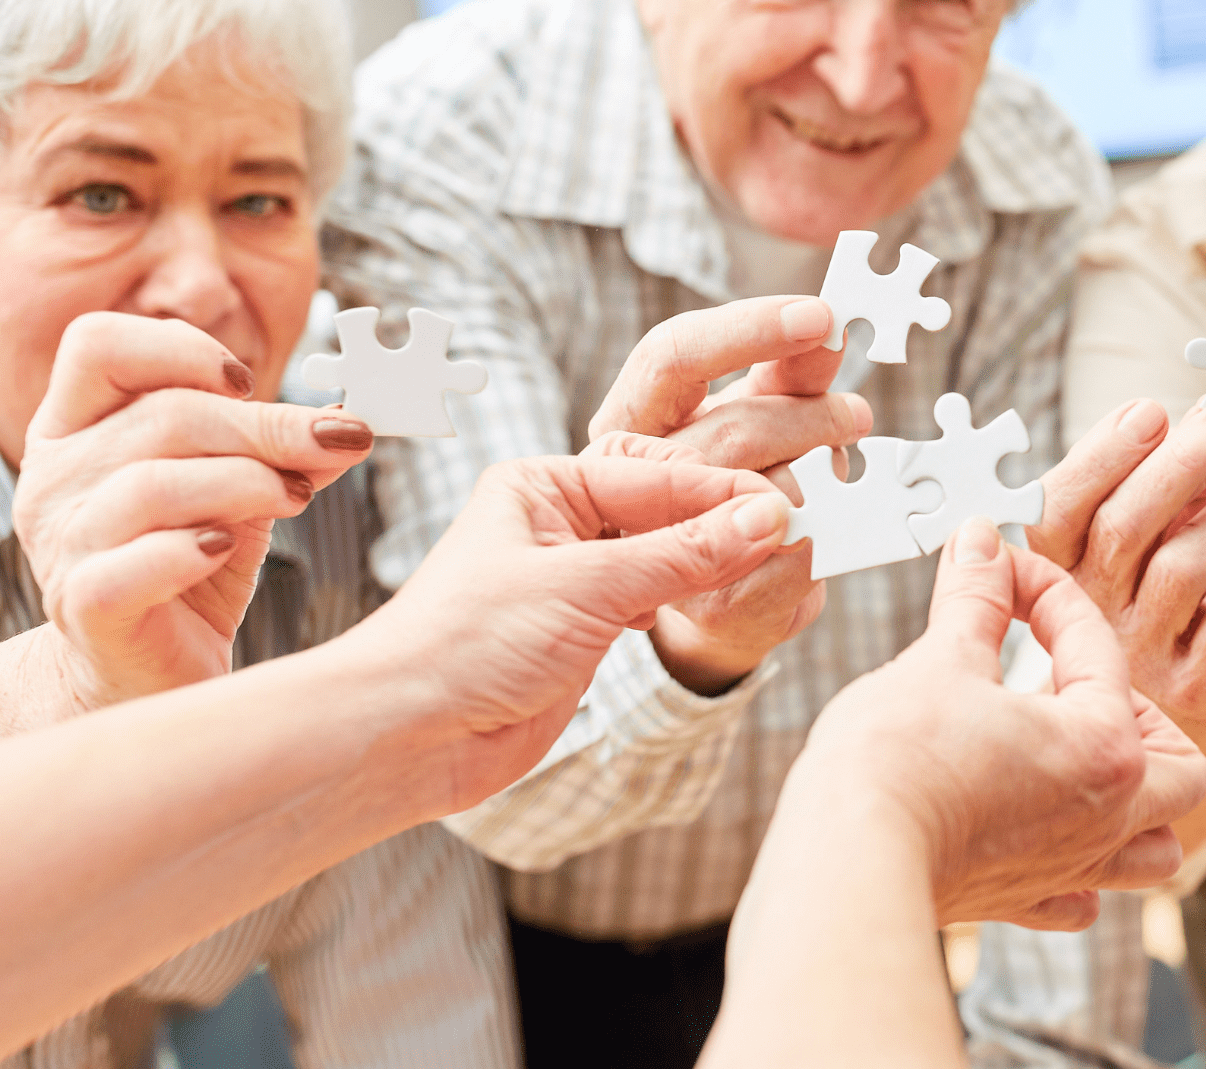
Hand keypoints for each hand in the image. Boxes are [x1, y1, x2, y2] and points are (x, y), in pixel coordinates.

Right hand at [12, 313, 374, 713]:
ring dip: (246, 482)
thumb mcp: (238, 491)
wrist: (154, 670)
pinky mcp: (86, 604)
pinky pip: (138, 561)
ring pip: (152, 484)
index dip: (181, 350)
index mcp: (74, 428)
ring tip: (294, 499)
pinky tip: (227, 548)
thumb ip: (281, 450)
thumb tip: (350, 419)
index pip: (98, 346)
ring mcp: (61, 543)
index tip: (250, 384)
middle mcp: (54, 478)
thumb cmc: (191, 565)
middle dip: (266, 426)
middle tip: (335, 443)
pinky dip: (194, 548)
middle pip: (161, 416)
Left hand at [361, 450, 794, 809]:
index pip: (656, 474)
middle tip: (792, 534)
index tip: (784, 507)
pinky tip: (729, 598)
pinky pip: (658, 597)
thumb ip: (683, 554)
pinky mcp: (586, 627)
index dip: (722, 492)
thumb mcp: (588, 587)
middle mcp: (560, 521)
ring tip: (774, 564)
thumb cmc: (465, 645)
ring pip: (667, 555)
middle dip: (725, 523)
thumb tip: (765, 519)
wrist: (409, 735)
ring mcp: (576, 575)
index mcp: (544, 485)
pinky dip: (695, 598)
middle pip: (666, 509)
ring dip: (716, 562)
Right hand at [583, 296, 870, 693]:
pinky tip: (834, 524)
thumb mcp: (754, 415)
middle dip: (813, 416)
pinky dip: (833, 533)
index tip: (823, 317)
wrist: (717, 600)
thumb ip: (787, 373)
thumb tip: (832, 327)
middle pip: (737, 426)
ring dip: (826, 478)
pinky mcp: (712, 604)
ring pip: (771, 492)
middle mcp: (632, 483)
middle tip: (856, 416)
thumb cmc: (731, 488)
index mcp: (630, 420)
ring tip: (838, 475)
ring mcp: (664, 548)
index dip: (749, 330)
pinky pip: (798, 553)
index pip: (672, 355)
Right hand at [798, 517, 1205, 929]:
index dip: (1045, 591)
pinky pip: (1084, 898)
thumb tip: (982, 547)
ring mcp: (1069, 867)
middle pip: (1181, 770)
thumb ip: (976, 598)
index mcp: (1104, 746)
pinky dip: (1082, 871)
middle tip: (1077, 684)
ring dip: (1139, 804)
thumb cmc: (896, 764)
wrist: (848, 859)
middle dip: (1143, 717)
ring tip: (1084, 762)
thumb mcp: (940, 658)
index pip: (1096, 645)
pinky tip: (1046, 835)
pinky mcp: (1020, 901)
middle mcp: (1107, 816)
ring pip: (1154, 847)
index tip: (1004, 571)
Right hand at [1030, 398, 1205, 728]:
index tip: (1153, 411)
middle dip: (1184, 463)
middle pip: (1123, 529)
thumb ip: (1187, 473)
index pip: (1057, 508)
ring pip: (1181, 570)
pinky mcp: (1200, 687)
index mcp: (1067, 565)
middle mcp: (1093, 614)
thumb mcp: (1179, 520)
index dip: (1102, 455)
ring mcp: (1144, 658)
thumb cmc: (1198, 583)